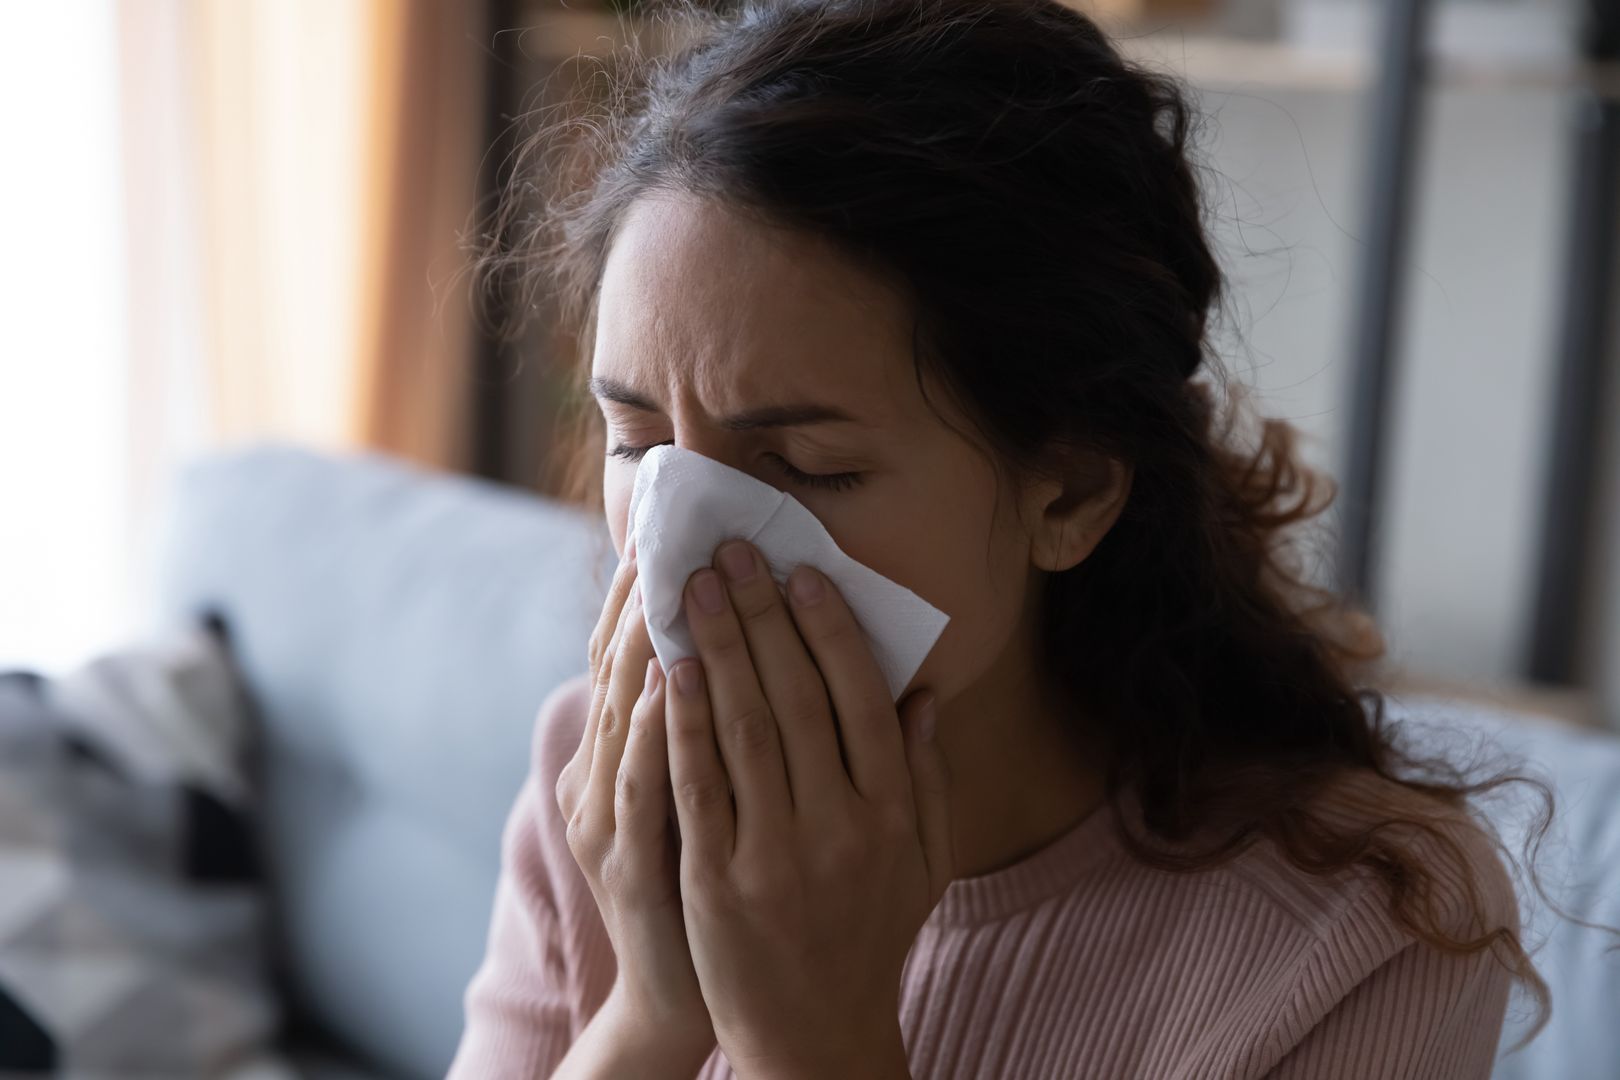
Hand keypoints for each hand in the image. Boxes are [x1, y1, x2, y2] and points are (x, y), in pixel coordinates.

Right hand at [554, 533, 715, 1054]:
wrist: (688, 991)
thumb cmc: (713, 881)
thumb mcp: (707, 789)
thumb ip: (717, 721)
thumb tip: (743, 640)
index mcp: (618, 756)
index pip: (628, 656)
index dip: (641, 593)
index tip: (669, 530)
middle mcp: (597, 777)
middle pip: (617, 671)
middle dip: (645, 600)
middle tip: (671, 534)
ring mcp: (605, 820)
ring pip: (623, 716)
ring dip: (646, 646)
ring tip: (669, 583)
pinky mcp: (629, 863)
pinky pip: (642, 786)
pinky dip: (653, 731)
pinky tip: (672, 682)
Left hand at [663, 538, 951, 1078]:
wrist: (817, 1035)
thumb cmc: (871, 936)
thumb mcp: (923, 863)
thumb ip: (926, 778)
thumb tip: (923, 694)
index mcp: (894, 816)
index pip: (862, 701)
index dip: (830, 632)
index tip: (802, 574)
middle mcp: (841, 830)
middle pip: (798, 700)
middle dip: (763, 618)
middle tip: (732, 555)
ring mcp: (776, 859)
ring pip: (744, 731)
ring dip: (718, 650)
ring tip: (695, 589)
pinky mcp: (718, 886)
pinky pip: (698, 786)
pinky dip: (682, 722)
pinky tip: (669, 670)